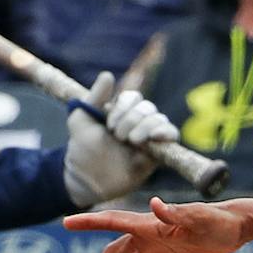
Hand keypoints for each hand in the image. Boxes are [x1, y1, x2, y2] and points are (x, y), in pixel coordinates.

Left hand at [62, 73, 174, 207]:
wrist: (87, 178)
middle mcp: (137, 123)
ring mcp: (149, 138)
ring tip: (131, 141)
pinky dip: (165, 133)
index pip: (134, 97)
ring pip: (160, 120)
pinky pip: (172, 135)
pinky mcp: (159, 153)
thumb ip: (95, 97)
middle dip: (132, 119)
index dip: (124, 106)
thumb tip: (108, 75)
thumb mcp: (81, 119)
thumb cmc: (82, 149)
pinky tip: (152, 139)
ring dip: (145, 127)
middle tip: (118, 136)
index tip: (108, 123)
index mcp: (121, 113)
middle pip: (148, 107)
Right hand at [66, 197, 251, 252]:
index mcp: (149, 224)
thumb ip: (175, 213)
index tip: (66, 223)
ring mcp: (157, 244)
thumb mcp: (199, 219)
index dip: (89, 223)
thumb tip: (155, 204)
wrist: (237, 227)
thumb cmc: (219, 221)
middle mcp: (148, 234)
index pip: (113, 222)